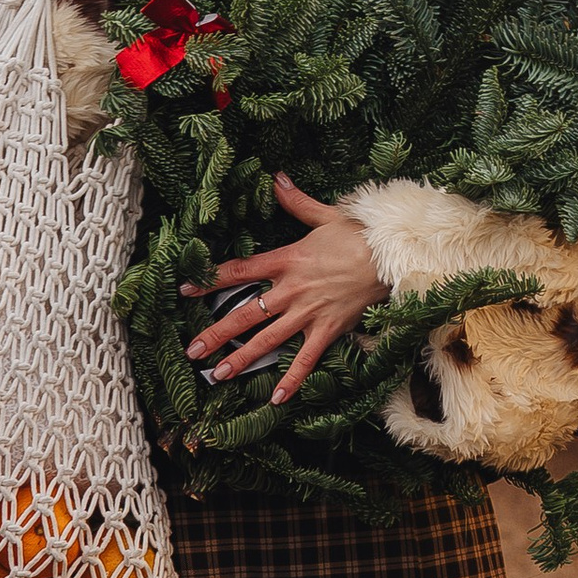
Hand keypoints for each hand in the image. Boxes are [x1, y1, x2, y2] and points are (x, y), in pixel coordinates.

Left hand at [184, 174, 388, 402]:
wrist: (391, 257)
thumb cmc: (359, 236)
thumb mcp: (325, 215)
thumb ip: (296, 201)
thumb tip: (277, 178)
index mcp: (286, 260)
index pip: (239, 271)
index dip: (209, 281)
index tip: (185, 291)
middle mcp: (291, 290)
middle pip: (245, 314)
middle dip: (216, 333)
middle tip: (192, 350)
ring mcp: (308, 313)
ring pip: (267, 340)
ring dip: (241, 359)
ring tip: (218, 375)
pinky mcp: (328, 329)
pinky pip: (306, 359)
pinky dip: (291, 379)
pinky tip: (276, 398)